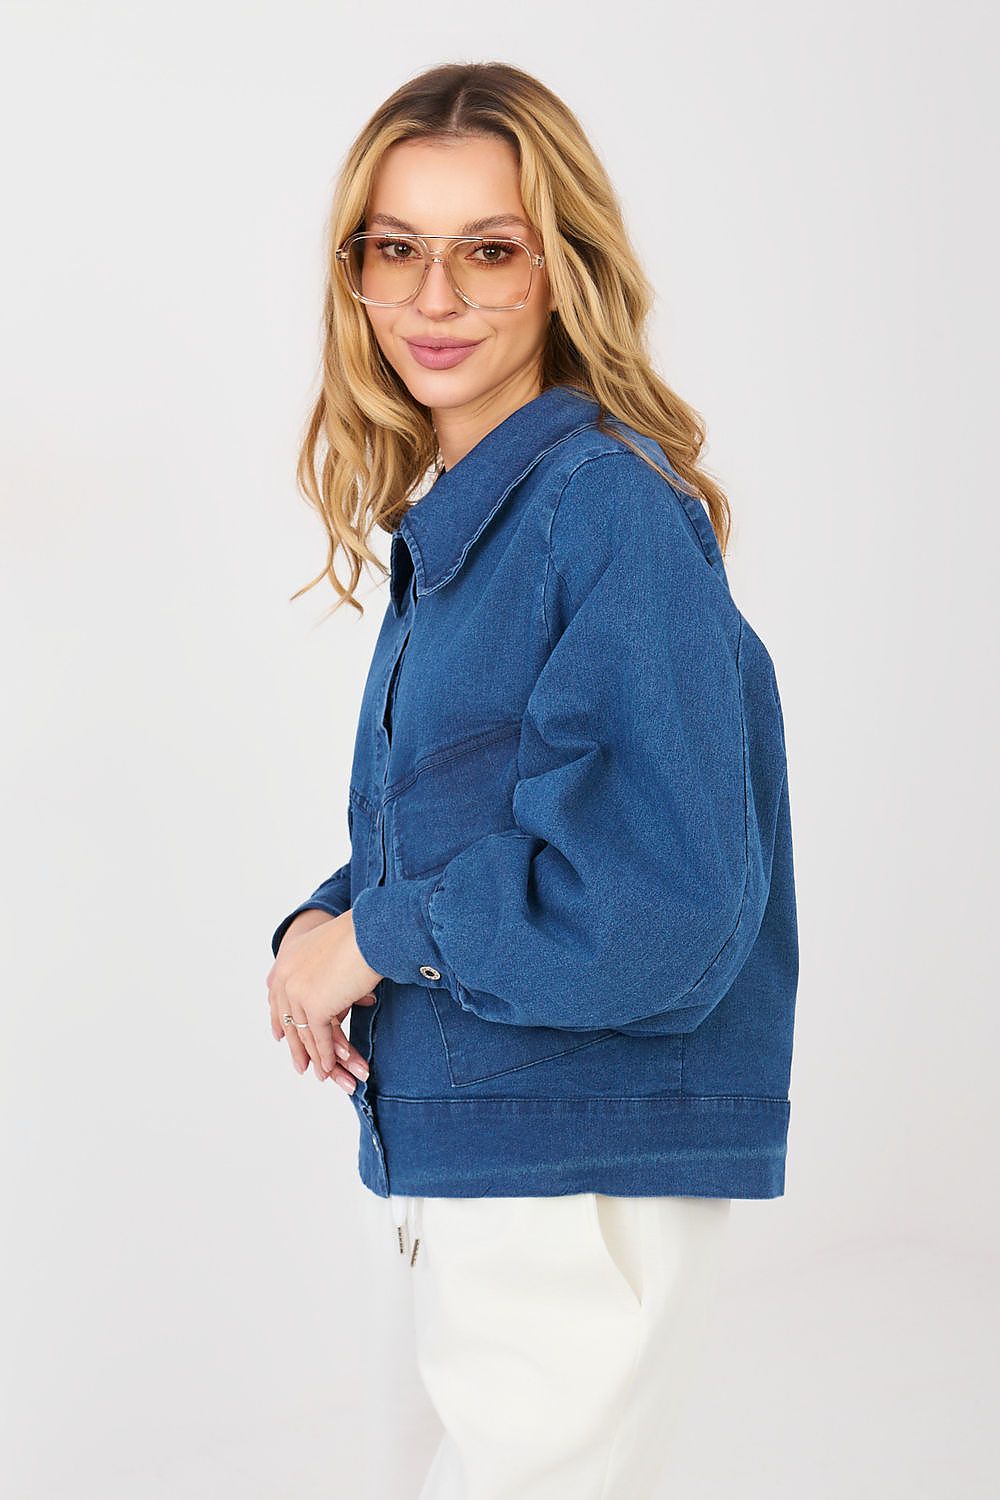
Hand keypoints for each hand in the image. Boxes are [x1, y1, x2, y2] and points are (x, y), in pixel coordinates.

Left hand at [266, 910, 384, 1089]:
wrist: (373, 929)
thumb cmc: (363, 935)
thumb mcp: (333, 950)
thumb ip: (324, 971)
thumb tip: (334, 994)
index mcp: (286, 959)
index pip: (278, 998)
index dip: (281, 1021)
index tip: (281, 1038)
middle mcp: (285, 975)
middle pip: (289, 1020)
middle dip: (296, 1046)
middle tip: (301, 1067)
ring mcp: (297, 991)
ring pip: (305, 1033)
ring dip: (316, 1057)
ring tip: (324, 1075)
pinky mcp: (314, 1005)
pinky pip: (319, 1038)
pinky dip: (327, 1056)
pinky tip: (332, 1068)